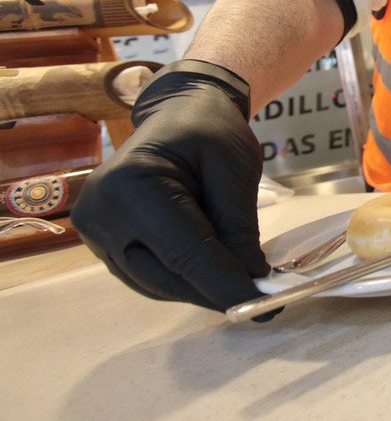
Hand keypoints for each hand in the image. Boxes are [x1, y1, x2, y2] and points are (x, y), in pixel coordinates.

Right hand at [71, 60, 277, 320]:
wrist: (178, 112)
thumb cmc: (209, 130)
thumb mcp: (233, 169)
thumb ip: (239, 227)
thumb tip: (253, 280)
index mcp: (133, 186)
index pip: (185, 253)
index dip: (225, 285)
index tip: (263, 307)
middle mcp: (102, 214)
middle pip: (165, 276)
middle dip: (215, 292)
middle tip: (263, 304)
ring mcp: (96, 232)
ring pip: (155, 284)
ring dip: (200, 290)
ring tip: (242, 286)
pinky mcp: (104, 243)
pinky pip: (147, 276)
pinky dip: (183, 280)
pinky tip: (214, 274)